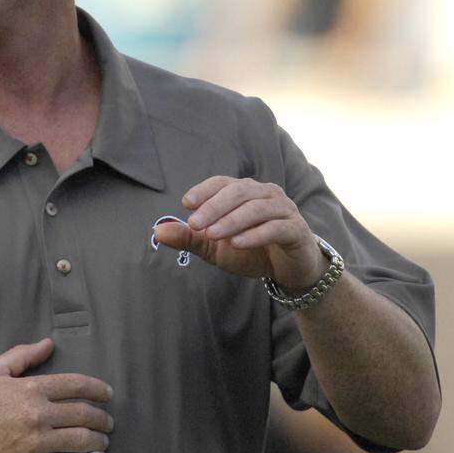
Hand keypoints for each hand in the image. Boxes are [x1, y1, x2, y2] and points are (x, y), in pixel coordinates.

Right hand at [0, 338, 111, 452]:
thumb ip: (22, 355)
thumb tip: (48, 344)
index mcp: (30, 389)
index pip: (76, 385)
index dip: (97, 389)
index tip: (107, 394)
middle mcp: (37, 415)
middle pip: (84, 414)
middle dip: (102, 417)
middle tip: (108, 421)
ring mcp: (37, 444)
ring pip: (82, 440)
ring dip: (100, 440)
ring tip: (104, 440)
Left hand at [152, 176, 326, 290]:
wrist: (287, 269)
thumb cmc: (249, 250)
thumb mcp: (214, 246)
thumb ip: (189, 237)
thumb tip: (157, 231)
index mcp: (245, 191)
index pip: (222, 183)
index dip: (205, 190)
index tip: (186, 204)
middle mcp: (266, 194)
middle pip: (238, 192)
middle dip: (214, 207)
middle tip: (195, 224)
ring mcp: (284, 210)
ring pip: (256, 208)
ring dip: (232, 220)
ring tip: (212, 234)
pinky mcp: (296, 230)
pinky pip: (276, 228)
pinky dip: (255, 235)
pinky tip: (237, 243)